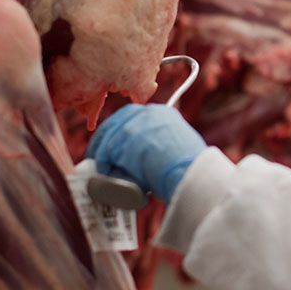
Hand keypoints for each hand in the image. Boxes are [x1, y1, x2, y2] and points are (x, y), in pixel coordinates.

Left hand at [86, 104, 207, 202]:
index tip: (113, 146)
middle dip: (103, 142)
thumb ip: (160, 147)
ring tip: (103, 175)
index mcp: (164, 114)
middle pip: (116, 123)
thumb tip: (140, 161)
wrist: (191, 173)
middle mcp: (149, 113)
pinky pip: (106, 153)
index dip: (119, 133)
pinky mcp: (125, 138)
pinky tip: (104, 176)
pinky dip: (103, 166)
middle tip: (99, 160)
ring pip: (110, 139)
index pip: (133, 117)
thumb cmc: (190, 170)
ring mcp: (136, 123)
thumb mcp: (177, 149)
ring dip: (104, 158)